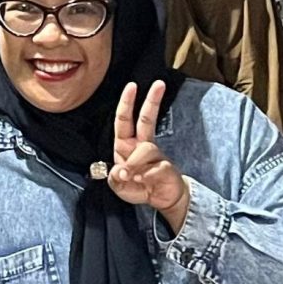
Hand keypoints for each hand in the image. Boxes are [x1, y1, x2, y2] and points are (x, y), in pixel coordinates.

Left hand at [109, 80, 189, 232]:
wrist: (161, 199)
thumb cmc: (138, 187)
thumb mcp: (118, 185)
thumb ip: (115, 177)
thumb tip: (122, 170)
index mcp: (126, 145)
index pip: (124, 120)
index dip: (126, 103)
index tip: (132, 86)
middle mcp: (142, 146)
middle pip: (147, 119)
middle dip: (152, 101)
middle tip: (159, 83)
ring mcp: (156, 155)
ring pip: (146, 149)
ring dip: (135, 165)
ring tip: (132, 179)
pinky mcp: (167, 167)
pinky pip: (155, 168)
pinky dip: (146, 177)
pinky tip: (144, 183)